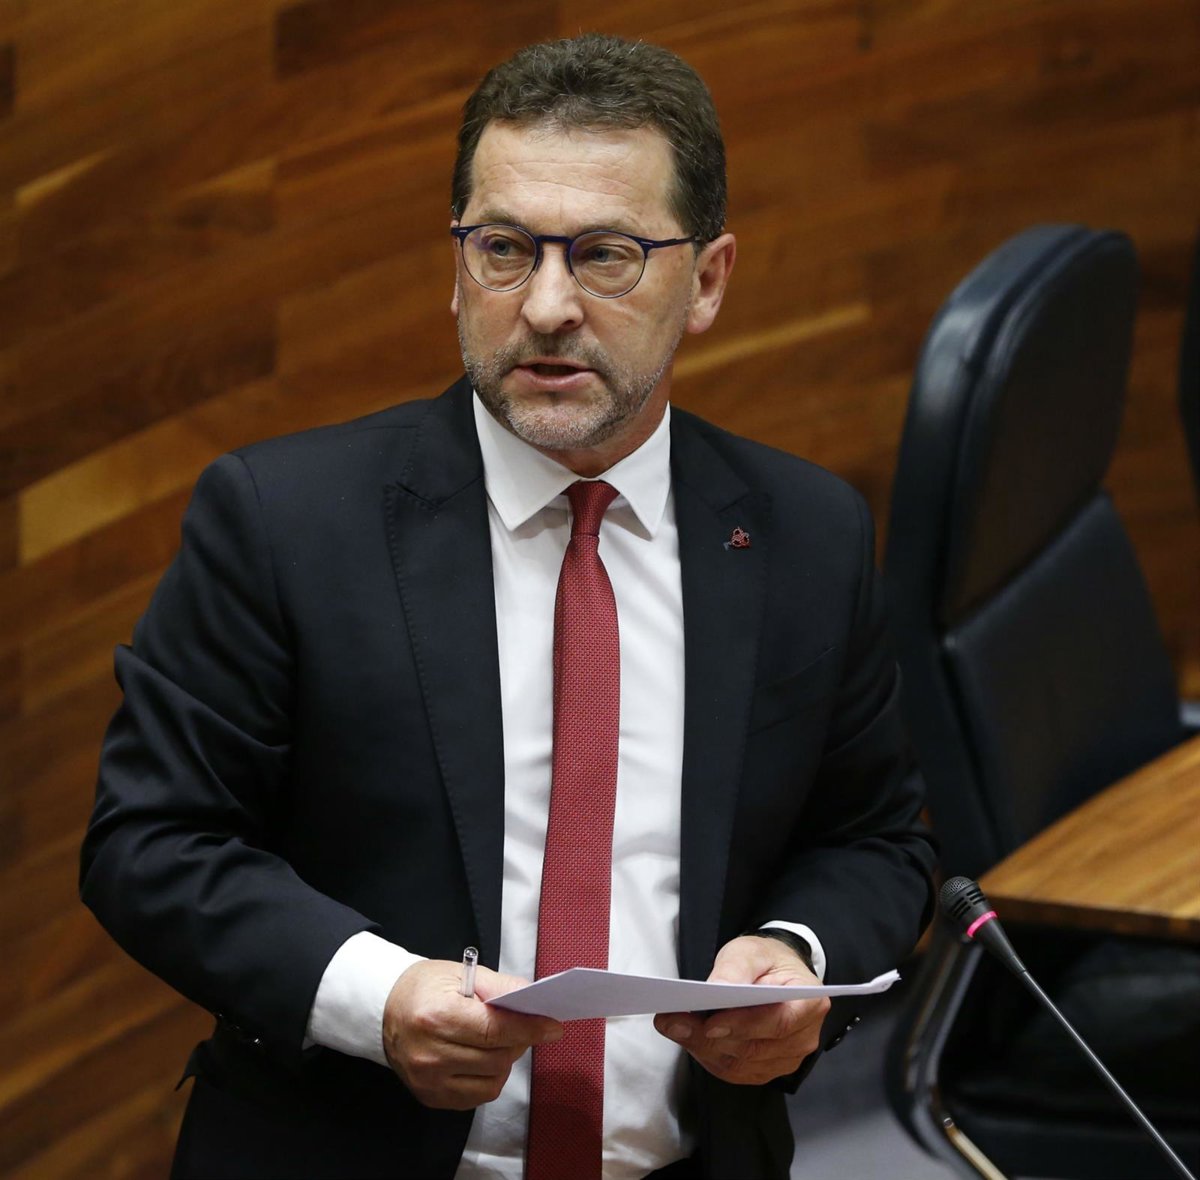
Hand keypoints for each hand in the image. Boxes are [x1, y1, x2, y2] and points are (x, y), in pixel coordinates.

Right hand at [383, 959, 562, 1109]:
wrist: (384, 1010)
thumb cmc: (425, 987)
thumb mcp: (461, 973)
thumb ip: (499, 987)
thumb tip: (531, 998)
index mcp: (437, 1018)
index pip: (495, 1030)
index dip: (529, 1029)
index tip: (553, 1027)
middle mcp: (430, 1055)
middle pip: (497, 1058)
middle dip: (518, 1041)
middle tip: (521, 1025)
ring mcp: (429, 1081)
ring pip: (491, 1081)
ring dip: (505, 1061)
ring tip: (497, 1040)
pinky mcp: (431, 1097)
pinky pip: (477, 1096)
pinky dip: (489, 1077)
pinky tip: (482, 1057)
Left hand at [652, 934, 829, 1084]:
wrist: (773, 974)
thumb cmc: (766, 961)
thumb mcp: (751, 951)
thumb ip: (736, 970)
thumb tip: (718, 989)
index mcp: (809, 1003)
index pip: (779, 1022)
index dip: (744, 1025)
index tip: (710, 1022)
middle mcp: (803, 1037)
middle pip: (755, 1048)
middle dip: (710, 1037)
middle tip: (674, 1021)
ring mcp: (786, 1058)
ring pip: (740, 1064)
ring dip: (703, 1047)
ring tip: (674, 1026)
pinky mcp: (765, 1069)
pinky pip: (734, 1071)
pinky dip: (707, 1056)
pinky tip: (688, 1037)